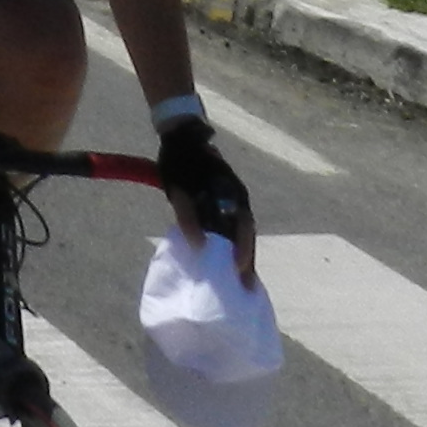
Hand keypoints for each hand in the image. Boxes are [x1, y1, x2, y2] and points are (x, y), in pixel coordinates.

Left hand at [160, 114, 254, 279]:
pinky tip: (229, 261)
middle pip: (247, 236)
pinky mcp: (227, 203)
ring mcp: (235, 200)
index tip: (240, 273)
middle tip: (247, 288)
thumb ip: (188, 217)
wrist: (183, 138)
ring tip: (241, 282)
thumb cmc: (180, 164)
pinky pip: (235, 228)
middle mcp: (238, 199)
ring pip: (243, 233)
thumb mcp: (179, 190)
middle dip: (247, 261)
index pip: (243, 230)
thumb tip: (199, 247)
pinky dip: (235, 246)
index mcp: (232, 195)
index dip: (243, 252)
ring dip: (243, 255)